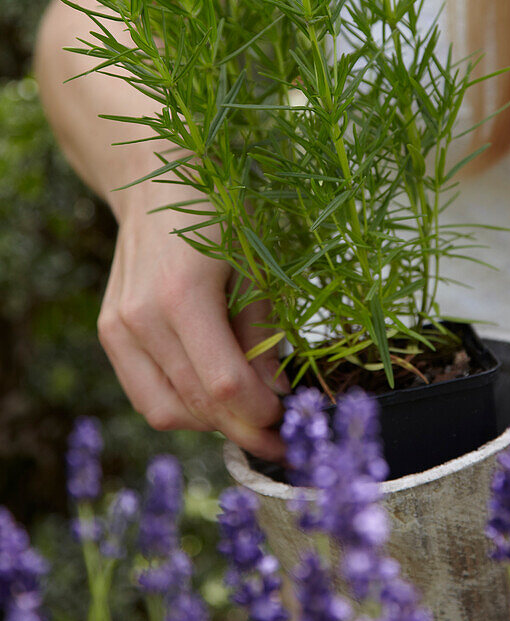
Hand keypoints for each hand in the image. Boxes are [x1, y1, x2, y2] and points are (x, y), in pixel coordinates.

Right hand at [97, 185, 287, 457]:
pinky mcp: (109, 333)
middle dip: (242, 430)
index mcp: (182, 295)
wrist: (158, 181)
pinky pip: (145, 394)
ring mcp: (117, 327)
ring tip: (247, 415)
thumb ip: (263, 335)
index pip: (222, 386)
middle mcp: (140, 317)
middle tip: (279, 439)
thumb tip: (275, 397)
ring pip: (165, 411)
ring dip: (211, 425)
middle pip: (195, 405)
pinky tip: (213, 397)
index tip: (290, 420)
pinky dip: (182, 406)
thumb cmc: (219, 214)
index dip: (259, 414)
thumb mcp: (257, 266)